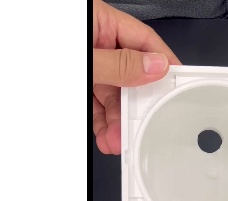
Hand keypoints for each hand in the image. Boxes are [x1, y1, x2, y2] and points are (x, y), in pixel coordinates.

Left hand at [93, 0, 180, 154]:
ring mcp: (90, 66)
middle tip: (140, 129)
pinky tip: (106, 136)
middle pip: (130, 79)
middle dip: (134, 109)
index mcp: (102, 23)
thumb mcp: (85, 57)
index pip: (146, 44)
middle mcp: (98, 44)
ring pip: (114, 97)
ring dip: (117, 123)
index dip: (165, 68)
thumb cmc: (40, 48)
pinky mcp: (82, 83)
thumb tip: (156, 67)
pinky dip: (102, 123)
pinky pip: (98, 105)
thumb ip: (119, 63)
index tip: (180, 90)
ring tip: (118, 142)